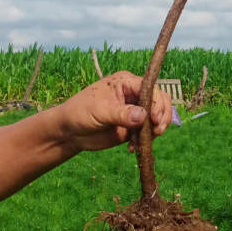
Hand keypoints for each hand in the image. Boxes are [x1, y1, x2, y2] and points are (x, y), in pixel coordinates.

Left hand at [57, 71, 172, 151]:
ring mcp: (135, 111)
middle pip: (160, 101)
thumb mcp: (100, 111)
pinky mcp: (133, 127)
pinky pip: (148, 132)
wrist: (69, 132)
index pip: (151, 88)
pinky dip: (146, 140)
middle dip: (162, 116)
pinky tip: (133, 148)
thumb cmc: (80, 113)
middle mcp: (134, 94)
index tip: (154, 120)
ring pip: (157, 117)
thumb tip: (144, 115)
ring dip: (155, 130)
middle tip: (157, 132)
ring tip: (142, 142)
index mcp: (126, 83)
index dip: (157, 103)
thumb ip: (122, 114)